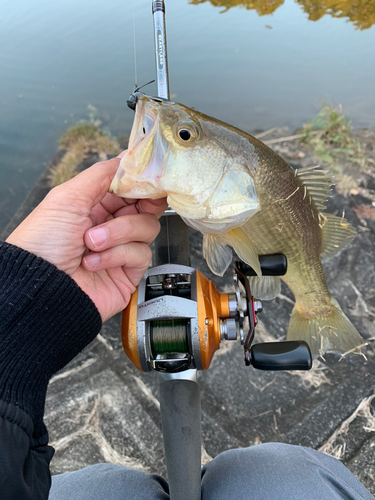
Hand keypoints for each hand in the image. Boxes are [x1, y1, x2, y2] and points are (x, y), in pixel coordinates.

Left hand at [6, 157, 166, 321]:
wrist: (41, 288)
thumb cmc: (42, 243)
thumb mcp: (68, 197)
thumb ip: (102, 174)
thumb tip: (128, 157)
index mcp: (95, 205)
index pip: (130, 187)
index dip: (141, 182)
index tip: (149, 178)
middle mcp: (110, 225)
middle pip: (146, 206)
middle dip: (139, 204)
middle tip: (133, 205)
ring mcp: (121, 249)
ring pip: (147, 228)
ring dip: (119, 233)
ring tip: (91, 242)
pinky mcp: (129, 272)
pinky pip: (141, 254)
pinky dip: (117, 255)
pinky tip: (95, 261)